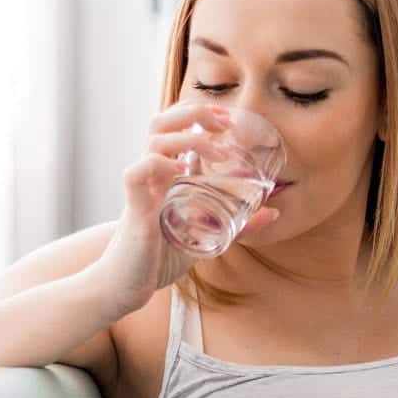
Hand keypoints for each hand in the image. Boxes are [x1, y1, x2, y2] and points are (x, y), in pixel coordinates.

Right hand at [93, 102, 280, 312]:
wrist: (124, 285)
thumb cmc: (159, 257)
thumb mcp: (205, 237)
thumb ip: (236, 225)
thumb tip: (273, 213)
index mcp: (165, 174)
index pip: (173, 126)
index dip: (197, 112)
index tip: (226, 116)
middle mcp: (151, 175)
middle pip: (161, 122)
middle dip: (193, 112)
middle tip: (223, 121)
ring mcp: (142, 188)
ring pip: (154, 141)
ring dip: (188, 137)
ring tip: (217, 150)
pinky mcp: (134, 208)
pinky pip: (138, 172)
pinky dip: (160, 165)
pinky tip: (182, 172)